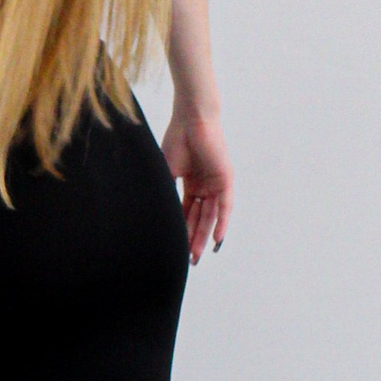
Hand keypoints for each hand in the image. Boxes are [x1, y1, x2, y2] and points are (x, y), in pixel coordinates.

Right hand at [160, 101, 233, 263]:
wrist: (190, 120)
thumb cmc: (176, 139)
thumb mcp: (166, 173)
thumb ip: (166, 195)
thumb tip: (155, 217)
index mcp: (190, 183)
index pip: (186, 212)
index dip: (181, 229)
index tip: (176, 248)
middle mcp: (204, 185)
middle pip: (199, 218)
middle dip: (193, 239)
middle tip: (188, 260)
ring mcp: (215, 183)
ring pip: (210, 216)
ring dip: (204, 236)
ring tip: (197, 255)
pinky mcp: (225, 179)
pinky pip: (224, 206)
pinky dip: (221, 223)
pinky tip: (216, 240)